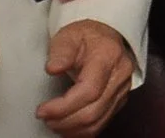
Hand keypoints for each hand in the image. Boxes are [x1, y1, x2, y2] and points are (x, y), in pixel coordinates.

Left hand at [37, 19, 132, 136]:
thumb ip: (60, 51)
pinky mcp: (120, 100)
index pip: (89, 90)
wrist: (105, 36)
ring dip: (71, 128)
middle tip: (44, 116)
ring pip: (98, 122)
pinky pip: (101, 123)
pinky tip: (66, 125)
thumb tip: (53, 68)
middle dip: (64, 120)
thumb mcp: (68, 36)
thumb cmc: (86, 36)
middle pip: (93, 111)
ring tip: (52, 122)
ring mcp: (123, 90)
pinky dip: (81, 130)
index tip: (42, 110)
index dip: (63, 106)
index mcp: (109, 57)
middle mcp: (120, 75)